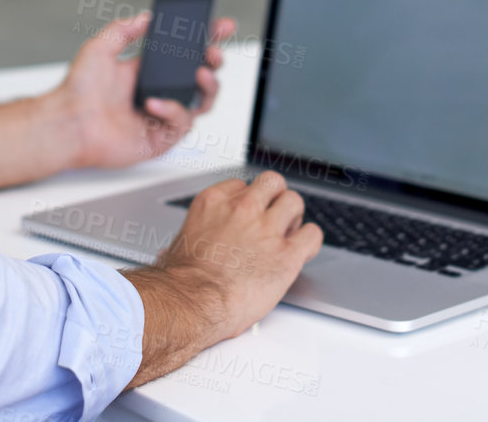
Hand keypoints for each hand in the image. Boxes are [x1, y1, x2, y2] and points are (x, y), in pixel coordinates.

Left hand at [52, 10, 230, 170]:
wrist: (67, 123)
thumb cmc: (77, 91)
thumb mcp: (100, 47)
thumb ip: (124, 29)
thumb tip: (146, 17)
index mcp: (148, 72)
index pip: (184, 54)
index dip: (206, 40)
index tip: (221, 25)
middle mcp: (158, 93)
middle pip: (202, 78)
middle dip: (214, 62)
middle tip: (213, 53)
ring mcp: (161, 117)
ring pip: (202, 102)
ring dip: (208, 86)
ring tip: (199, 74)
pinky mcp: (160, 139)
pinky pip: (182, 125)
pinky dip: (174, 111)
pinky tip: (155, 103)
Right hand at [122, 171, 323, 387]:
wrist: (192, 303)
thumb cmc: (182, 283)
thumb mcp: (177, 246)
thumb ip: (189, 242)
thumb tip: (175, 252)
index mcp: (215, 202)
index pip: (242, 185)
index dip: (249, 200)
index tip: (250, 213)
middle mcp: (244, 209)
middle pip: (273, 183)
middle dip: (275, 198)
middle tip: (274, 217)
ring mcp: (267, 229)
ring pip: (294, 202)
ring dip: (294, 217)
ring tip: (288, 233)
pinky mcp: (287, 254)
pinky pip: (312, 235)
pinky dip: (310, 241)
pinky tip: (302, 250)